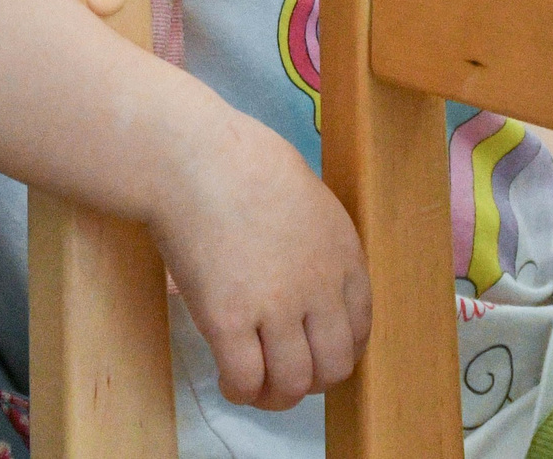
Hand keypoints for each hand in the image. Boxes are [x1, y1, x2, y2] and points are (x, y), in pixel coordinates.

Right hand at [147, 108, 370, 410]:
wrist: (192, 156)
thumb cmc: (240, 159)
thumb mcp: (306, 196)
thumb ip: (315, 241)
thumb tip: (301, 267)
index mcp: (344, 253)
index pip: (360, 329)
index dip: (338, 351)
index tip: (315, 353)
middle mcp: (320, 287)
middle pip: (334, 367)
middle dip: (311, 381)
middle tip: (285, 375)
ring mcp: (276, 307)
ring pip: (293, 384)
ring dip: (275, 395)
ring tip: (256, 387)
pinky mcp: (229, 320)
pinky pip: (246, 379)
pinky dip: (240, 389)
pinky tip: (228, 380)